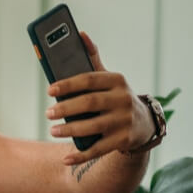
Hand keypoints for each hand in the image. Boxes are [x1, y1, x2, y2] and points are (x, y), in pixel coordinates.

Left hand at [46, 31, 152, 164]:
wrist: (144, 123)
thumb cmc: (115, 96)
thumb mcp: (108, 78)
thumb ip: (92, 59)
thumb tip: (80, 34)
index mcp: (116, 81)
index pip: (89, 79)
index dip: (68, 84)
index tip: (50, 90)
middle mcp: (123, 100)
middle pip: (90, 103)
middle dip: (66, 108)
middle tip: (48, 113)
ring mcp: (125, 121)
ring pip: (93, 126)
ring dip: (71, 130)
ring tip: (53, 130)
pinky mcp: (124, 140)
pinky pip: (99, 149)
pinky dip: (81, 155)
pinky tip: (66, 158)